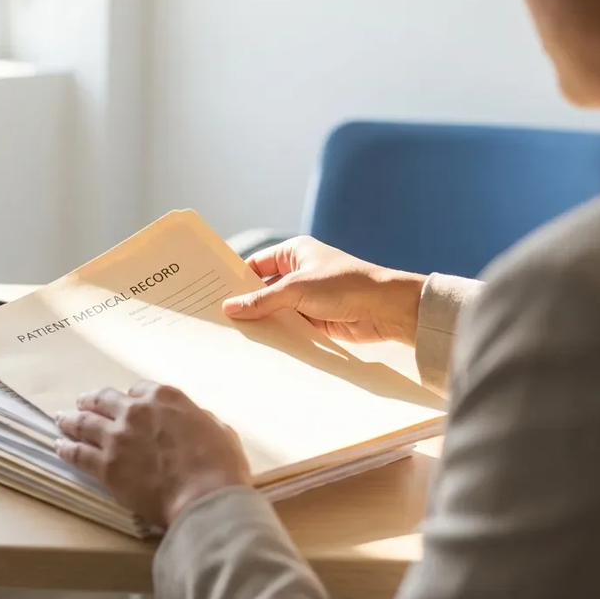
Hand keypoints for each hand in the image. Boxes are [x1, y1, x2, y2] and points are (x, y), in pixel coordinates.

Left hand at [54, 381, 251, 528]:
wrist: (204, 497)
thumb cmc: (220, 465)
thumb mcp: (219, 429)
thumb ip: (198, 419)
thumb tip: (193, 421)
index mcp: (164, 397)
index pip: (138, 389)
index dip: (131, 397)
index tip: (127, 402)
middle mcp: (135, 411)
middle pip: (104, 400)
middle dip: (91, 401)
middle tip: (82, 403)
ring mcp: (117, 437)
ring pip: (84, 423)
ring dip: (71, 420)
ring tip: (62, 419)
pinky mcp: (106, 466)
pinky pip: (78, 453)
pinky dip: (66, 448)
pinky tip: (59, 445)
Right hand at [222, 236, 426, 345]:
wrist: (385, 309)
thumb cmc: (344, 285)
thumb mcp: (296, 289)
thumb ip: (261, 300)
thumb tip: (229, 307)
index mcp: (294, 253)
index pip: (256, 264)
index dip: (236, 279)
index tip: (214, 295)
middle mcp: (299, 273)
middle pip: (264, 289)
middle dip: (246, 304)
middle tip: (218, 320)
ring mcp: (307, 298)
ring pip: (275, 310)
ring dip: (262, 322)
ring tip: (232, 337)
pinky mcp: (315, 319)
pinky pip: (288, 327)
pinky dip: (277, 335)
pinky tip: (258, 346)